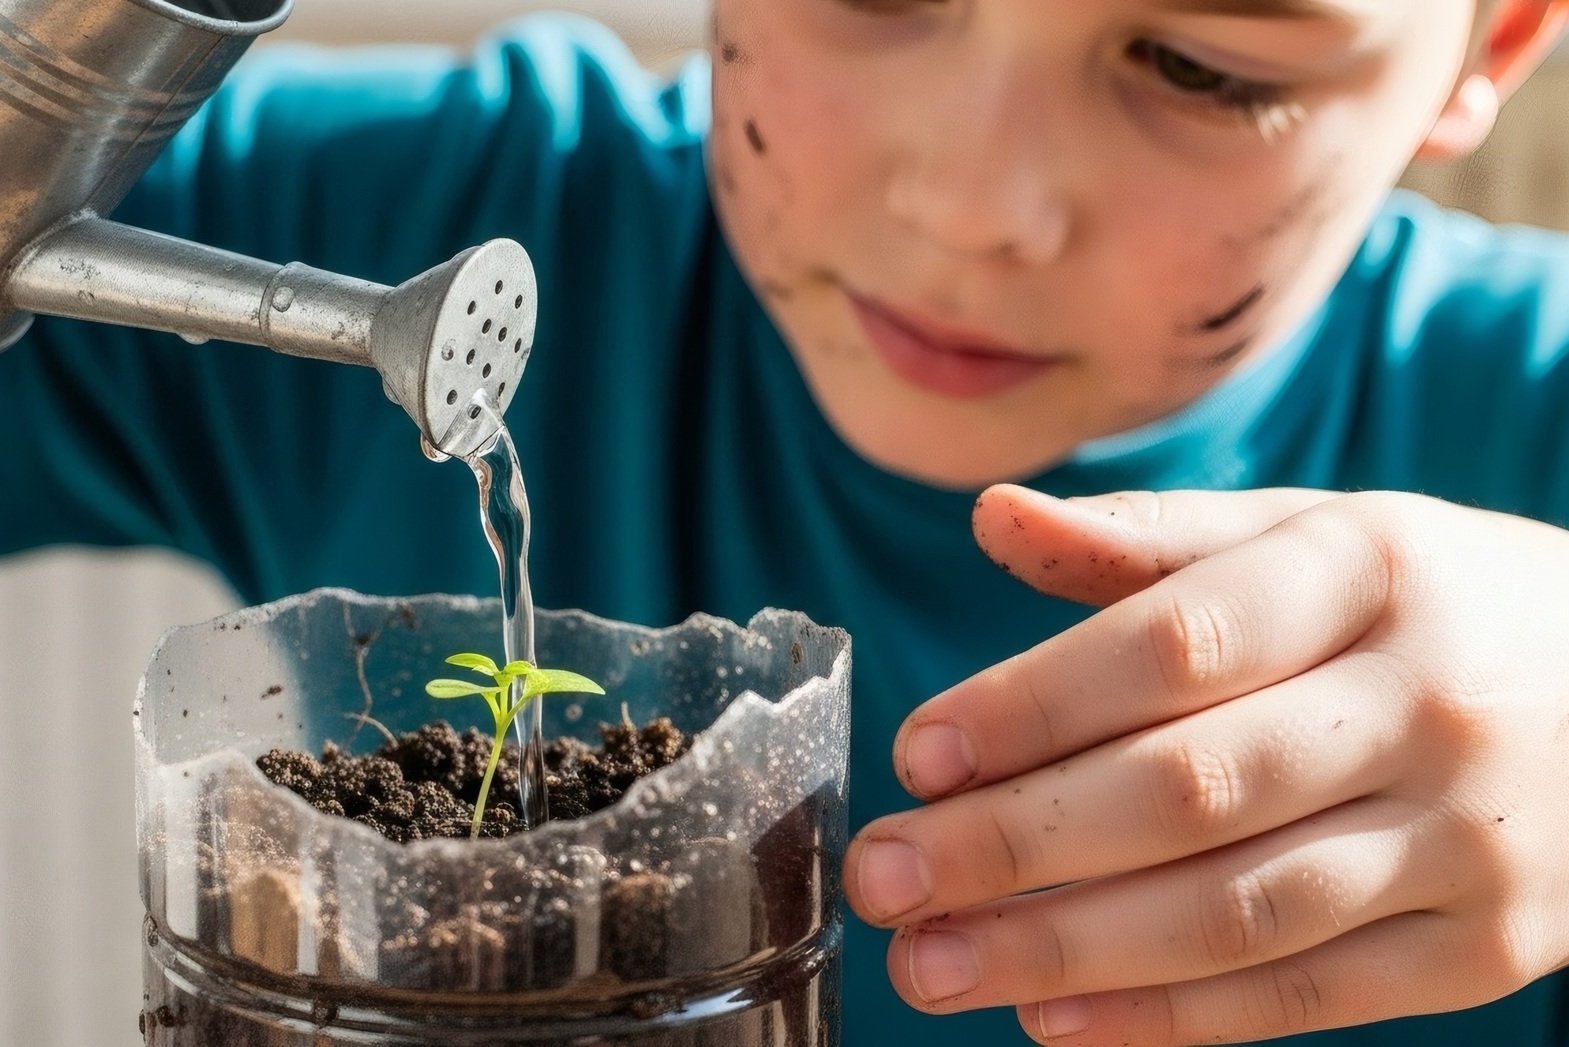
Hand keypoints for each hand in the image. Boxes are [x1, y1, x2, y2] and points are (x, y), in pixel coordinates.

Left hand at [844, 486, 1568, 1044]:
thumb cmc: (1422, 603)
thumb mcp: (1310, 534)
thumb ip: (1151, 537)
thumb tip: (994, 518)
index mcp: (1366, 571)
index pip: (1173, 641)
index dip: (1033, 705)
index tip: (919, 755)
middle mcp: (1423, 704)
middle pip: (1189, 789)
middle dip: (1015, 843)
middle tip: (885, 879)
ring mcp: (1465, 840)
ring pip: (1237, 912)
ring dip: (1066, 951)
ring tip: (933, 966)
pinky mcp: (1483, 950)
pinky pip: (1307, 997)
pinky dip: (1171, 1020)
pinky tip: (1054, 1020)